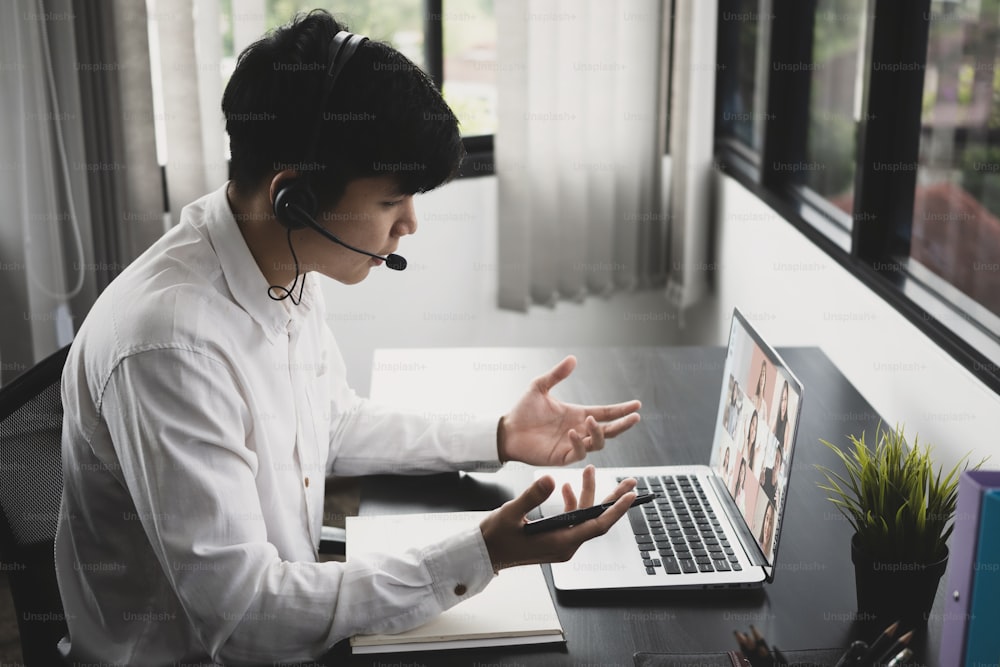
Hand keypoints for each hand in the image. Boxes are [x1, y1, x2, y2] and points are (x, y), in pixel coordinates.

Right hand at [479, 467, 636, 571]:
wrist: (484, 553)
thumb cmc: (495, 538)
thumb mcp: (511, 513)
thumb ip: (532, 496)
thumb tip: (550, 478)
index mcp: (561, 542)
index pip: (597, 525)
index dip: (616, 510)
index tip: (630, 496)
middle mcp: (566, 545)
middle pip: (596, 520)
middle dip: (613, 500)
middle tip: (630, 483)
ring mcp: (561, 542)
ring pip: (583, 517)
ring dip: (587, 494)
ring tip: (589, 471)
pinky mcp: (554, 538)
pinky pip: (571, 519)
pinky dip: (571, 502)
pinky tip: (565, 487)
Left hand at [497, 356, 640, 465]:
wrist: (507, 430)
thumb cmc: (523, 411)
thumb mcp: (540, 387)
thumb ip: (557, 374)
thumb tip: (573, 358)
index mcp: (577, 414)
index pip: (605, 413)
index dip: (621, 410)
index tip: (637, 405)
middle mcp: (579, 430)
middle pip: (609, 430)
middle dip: (623, 424)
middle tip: (634, 417)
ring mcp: (572, 445)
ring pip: (598, 442)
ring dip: (598, 432)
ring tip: (590, 420)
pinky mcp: (562, 457)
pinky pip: (578, 452)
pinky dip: (579, 442)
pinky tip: (572, 432)